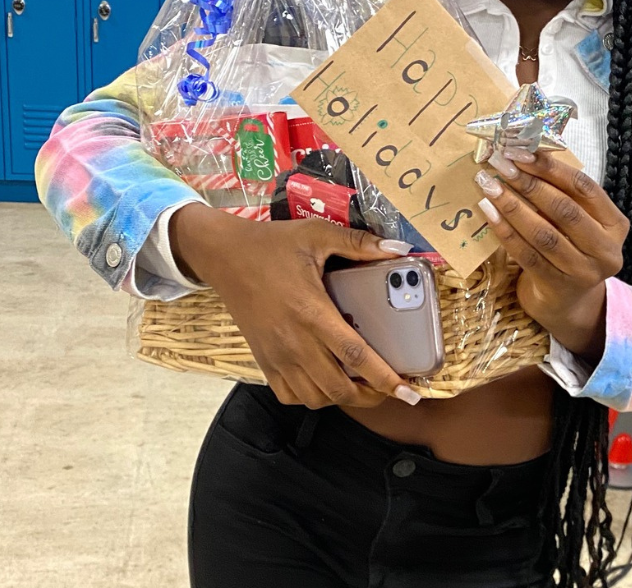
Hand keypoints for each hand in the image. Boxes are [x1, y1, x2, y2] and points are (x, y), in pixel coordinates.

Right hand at [169, 204, 419, 410]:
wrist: (223, 256)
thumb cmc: (272, 244)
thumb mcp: (317, 234)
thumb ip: (359, 243)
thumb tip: (398, 247)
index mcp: (312, 312)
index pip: (354, 355)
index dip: (384, 378)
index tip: (408, 390)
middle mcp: (294, 342)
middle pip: (338, 388)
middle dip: (371, 396)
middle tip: (391, 388)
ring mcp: (276, 356)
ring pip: (315, 397)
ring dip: (343, 398)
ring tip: (363, 384)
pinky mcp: (263, 361)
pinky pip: (289, 395)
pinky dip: (312, 396)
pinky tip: (326, 381)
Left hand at [474, 150, 627, 361]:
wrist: (568, 302)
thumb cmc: (572, 247)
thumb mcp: (580, 220)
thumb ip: (562, 193)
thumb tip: (524, 155)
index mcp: (616, 224)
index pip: (585, 188)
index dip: (552, 168)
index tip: (522, 152)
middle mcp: (605, 250)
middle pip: (564, 210)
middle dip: (529, 184)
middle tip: (500, 164)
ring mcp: (583, 272)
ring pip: (543, 234)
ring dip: (512, 206)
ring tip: (489, 185)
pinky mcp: (557, 287)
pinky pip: (527, 255)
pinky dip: (505, 231)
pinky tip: (489, 213)